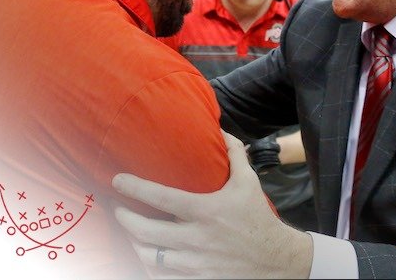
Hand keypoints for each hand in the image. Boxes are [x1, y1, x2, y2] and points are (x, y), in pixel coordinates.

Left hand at [112, 132, 312, 278]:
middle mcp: (197, 238)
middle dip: (124, 218)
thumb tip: (222, 132)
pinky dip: (148, 267)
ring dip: (134, 242)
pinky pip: (161, 277)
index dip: (134, 188)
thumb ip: (235, 155)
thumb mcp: (249, 183)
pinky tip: (146, 256)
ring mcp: (196, 263)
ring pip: (148, 256)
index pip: (160, 198)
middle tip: (119, 208)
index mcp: (206, 211)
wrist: (278, 261)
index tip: (118, 180)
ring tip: (131, 232)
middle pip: (144, 231)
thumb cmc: (259, 219)